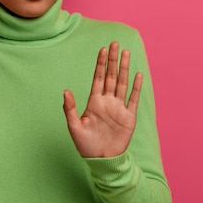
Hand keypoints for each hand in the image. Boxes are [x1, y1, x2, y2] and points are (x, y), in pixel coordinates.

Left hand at [63, 42, 142, 157]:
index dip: (100, 63)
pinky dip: (136, 87)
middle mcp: (107, 101)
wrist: (101, 159)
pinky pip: (133, 99)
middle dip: (113, 60)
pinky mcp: (129, 117)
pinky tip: (137, 74)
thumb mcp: (74, 126)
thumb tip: (65, 91)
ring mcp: (119, 108)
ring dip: (124, 68)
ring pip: (122, 83)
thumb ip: (70, 108)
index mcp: (94, 101)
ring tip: (126, 53)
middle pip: (110, 76)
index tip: (102, 49)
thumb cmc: (85, 144)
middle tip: (115, 43)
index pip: (98, 78)